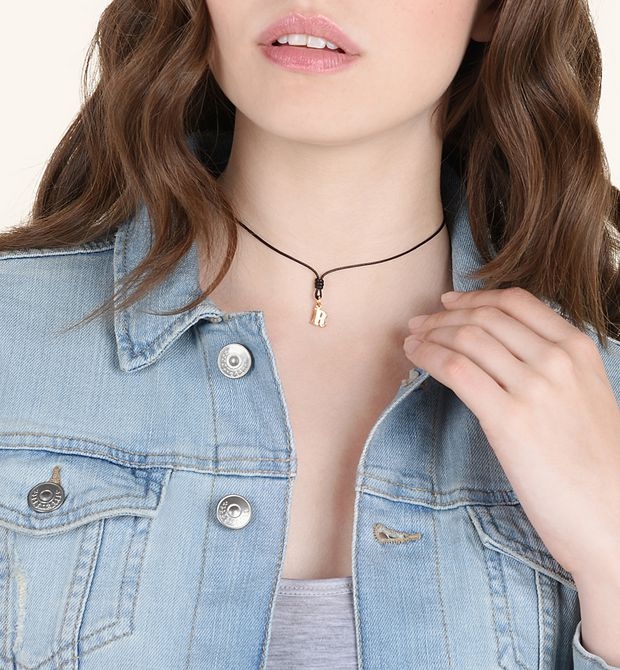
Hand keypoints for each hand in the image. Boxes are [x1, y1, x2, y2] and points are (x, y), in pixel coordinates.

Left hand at [403, 287, 619, 583]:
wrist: (613, 520)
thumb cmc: (597, 467)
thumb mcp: (586, 397)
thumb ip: (553, 368)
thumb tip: (502, 352)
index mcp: (578, 349)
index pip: (516, 302)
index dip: (474, 297)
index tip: (449, 302)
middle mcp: (557, 360)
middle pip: (485, 317)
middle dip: (444, 315)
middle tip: (419, 321)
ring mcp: (534, 388)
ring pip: (466, 338)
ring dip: (430, 333)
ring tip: (412, 339)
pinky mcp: (508, 419)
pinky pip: (456, 369)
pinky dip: (427, 356)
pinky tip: (414, 356)